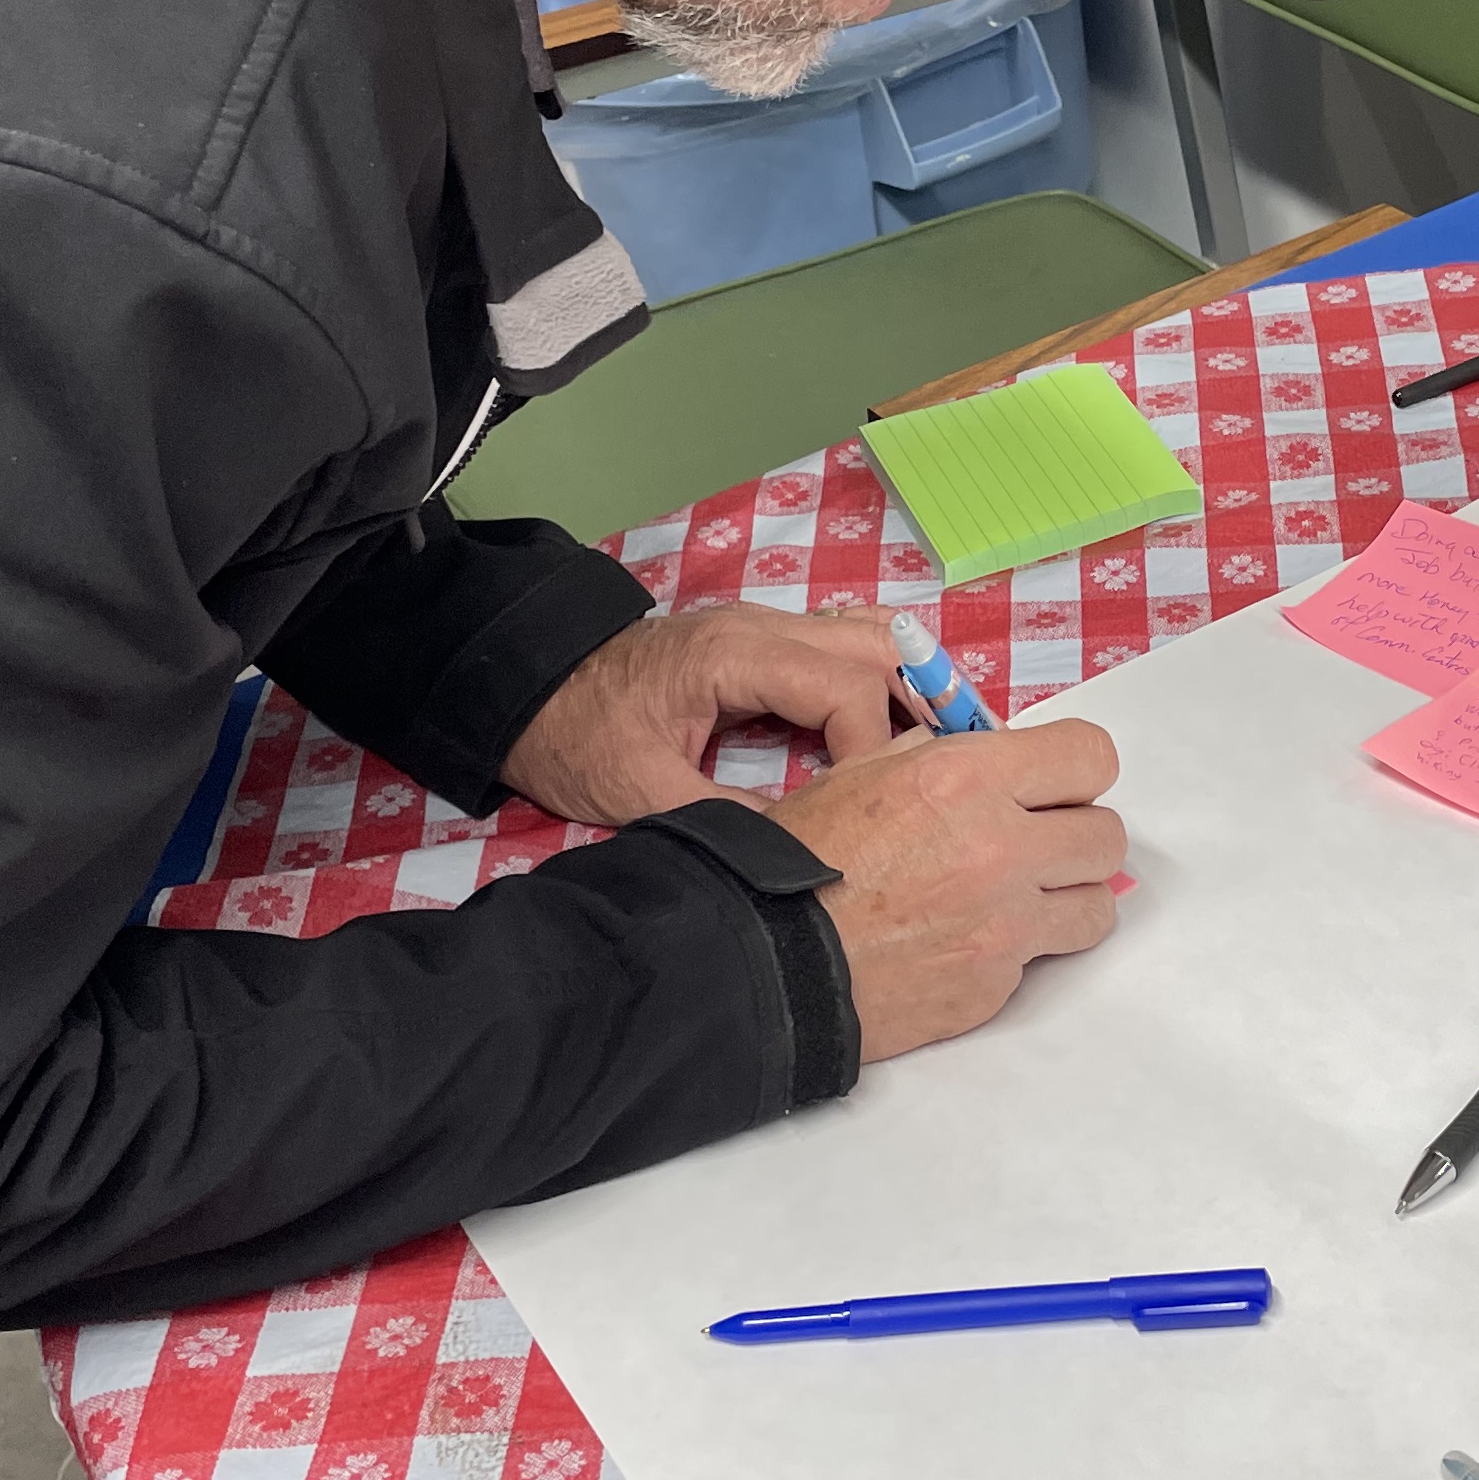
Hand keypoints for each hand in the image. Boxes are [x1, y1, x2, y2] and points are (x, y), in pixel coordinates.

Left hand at [501, 605, 905, 824]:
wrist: (525, 689)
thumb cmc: (576, 737)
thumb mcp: (642, 795)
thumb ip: (729, 819)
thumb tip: (808, 853)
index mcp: (736, 656)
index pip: (846, 686)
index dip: (875, 749)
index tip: (878, 805)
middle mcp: (763, 626)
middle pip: (879, 645)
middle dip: (923, 706)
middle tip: (953, 771)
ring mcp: (767, 626)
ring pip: (872, 635)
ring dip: (911, 688)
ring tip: (939, 753)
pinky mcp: (764, 642)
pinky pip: (846, 645)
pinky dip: (883, 681)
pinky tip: (895, 732)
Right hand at [770, 719, 1124, 1060]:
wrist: (763, 961)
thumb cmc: (795, 862)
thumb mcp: (859, 773)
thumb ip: (939, 756)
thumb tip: (992, 754)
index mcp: (963, 779)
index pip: (1091, 756)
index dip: (1075, 769)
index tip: (1056, 783)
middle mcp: (999, 848)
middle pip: (1106, 834)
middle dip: (1075, 834)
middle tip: (1035, 841)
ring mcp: (1004, 925)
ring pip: (1096, 905)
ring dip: (1064, 897)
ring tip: (1015, 897)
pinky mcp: (994, 986)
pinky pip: (1041, 959)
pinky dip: (1015, 950)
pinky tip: (962, 940)